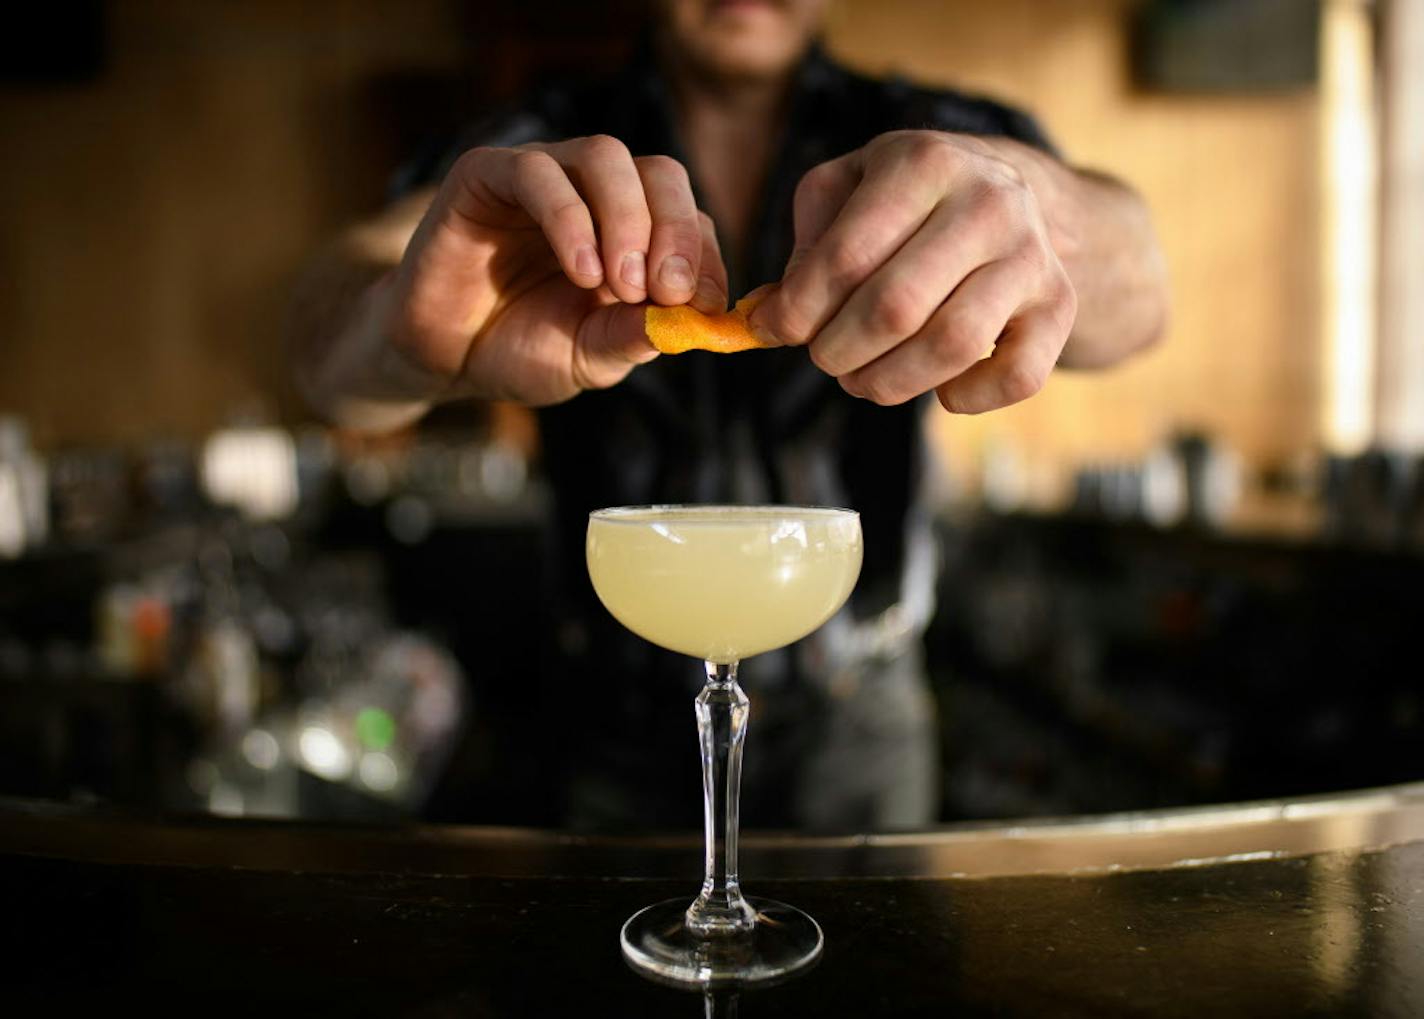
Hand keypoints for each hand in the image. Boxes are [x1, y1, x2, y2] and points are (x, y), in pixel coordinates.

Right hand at [390, 136, 727, 406]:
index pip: (690, 218)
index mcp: (633, 233)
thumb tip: (691, 320)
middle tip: (666, 291)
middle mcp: (595, 194)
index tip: (706, 305)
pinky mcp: (488, 174)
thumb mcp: (591, 356)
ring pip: (605, 157)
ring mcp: (543, 177)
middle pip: (660, 173)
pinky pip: (537, 172)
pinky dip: (569, 218)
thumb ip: (634, 336)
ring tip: (619, 285)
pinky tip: (581, 270)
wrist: (444, 360)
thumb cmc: (521, 350)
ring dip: (627, 220)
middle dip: (675, 232)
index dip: (705, 256)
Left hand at [747, 130, 1076, 412]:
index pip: (845, 257)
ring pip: (950, 345)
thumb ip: (807, 245)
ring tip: (862, 379)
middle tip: (824, 357)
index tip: (772, 331)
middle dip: (838, 350)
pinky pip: (1017, 375)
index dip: (796, 310)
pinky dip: (967, 398)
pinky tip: (939, 390)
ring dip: (888, 382)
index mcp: (924, 163)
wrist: (1021, 197)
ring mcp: (1031, 255)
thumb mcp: (850, 189)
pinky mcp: (1059, 305)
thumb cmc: (913, 198)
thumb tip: (769, 315)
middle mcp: (987, 202)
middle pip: (893, 309)